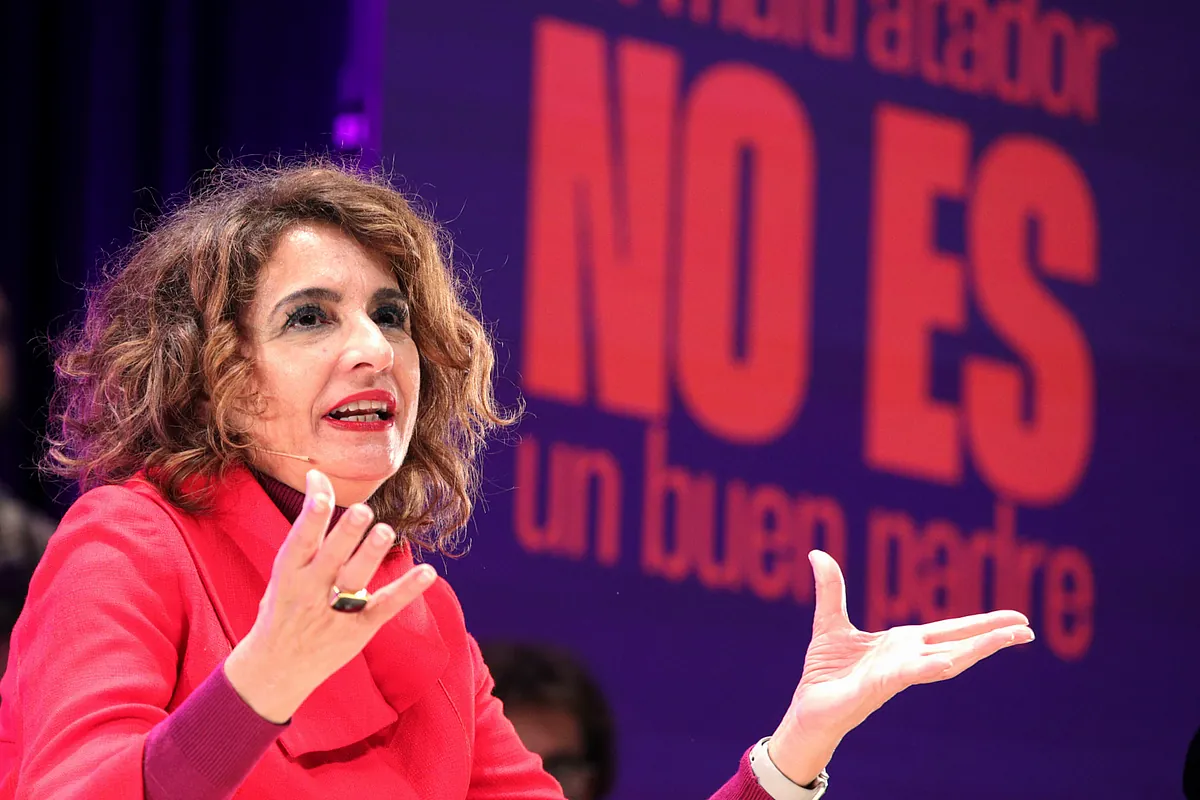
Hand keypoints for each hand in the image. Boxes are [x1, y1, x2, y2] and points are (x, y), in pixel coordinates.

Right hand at [224, 469, 435, 722]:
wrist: (273, 670)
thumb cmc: (283, 605)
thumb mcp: (284, 568)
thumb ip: (307, 526)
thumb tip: (318, 474)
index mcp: (288, 573)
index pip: (299, 540)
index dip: (311, 516)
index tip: (322, 493)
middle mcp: (310, 590)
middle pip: (331, 558)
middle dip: (346, 535)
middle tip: (363, 512)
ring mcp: (334, 612)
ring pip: (355, 581)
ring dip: (371, 556)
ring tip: (385, 531)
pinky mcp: (358, 630)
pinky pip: (385, 607)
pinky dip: (406, 590)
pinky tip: (427, 572)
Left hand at [767, 550, 1034, 784]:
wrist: (808, 707)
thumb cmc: (825, 672)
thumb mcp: (829, 621)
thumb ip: (831, 589)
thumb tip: (817, 553)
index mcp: (904, 644)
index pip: (950, 631)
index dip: (981, 623)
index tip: (1015, 617)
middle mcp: (908, 658)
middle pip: (958, 644)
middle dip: (992, 635)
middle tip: (1028, 628)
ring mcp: (897, 674)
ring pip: (945, 661)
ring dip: (977, 649)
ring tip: (1010, 638)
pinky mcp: (879, 687)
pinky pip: (908, 676)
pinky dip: (928, 668)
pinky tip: (948, 662)